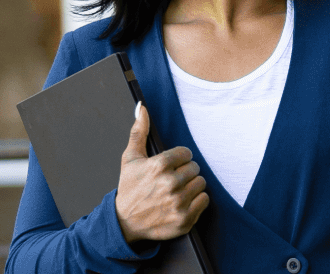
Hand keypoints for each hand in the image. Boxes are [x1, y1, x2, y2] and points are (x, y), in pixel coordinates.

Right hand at [115, 102, 208, 242]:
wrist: (124, 222)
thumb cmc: (129, 188)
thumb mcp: (130, 158)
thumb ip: (139, 131)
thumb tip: (142, 107)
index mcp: (159, 166)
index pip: (186, 153)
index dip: (178, 159)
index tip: (170, 167)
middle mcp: (170, 184)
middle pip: (195, 168)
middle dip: (185, 172)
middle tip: (172, 180)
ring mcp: (178, 203)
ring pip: (201, 184)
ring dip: (191, 186)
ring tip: (177, 191)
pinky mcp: (184, 219)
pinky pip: (204, 200)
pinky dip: (196, 201)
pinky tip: (182, 202)